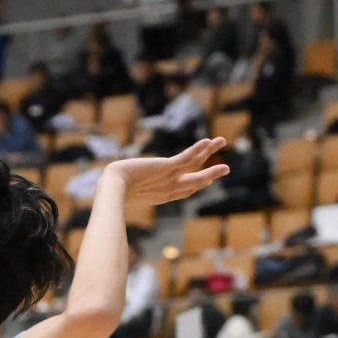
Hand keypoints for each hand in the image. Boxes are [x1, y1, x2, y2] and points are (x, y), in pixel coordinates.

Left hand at [105, 138, 228, 208]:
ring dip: (209, 153)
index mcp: (161, 195)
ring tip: (222, 141)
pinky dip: (198, 150)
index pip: (184, 190)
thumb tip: (116, 196)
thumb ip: (128, 192)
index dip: (197, 184)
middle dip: (210, 175)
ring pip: (194, 166)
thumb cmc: (113, 193)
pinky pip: (186, 158)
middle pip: (195, 181)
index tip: (207, 178)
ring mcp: (169, 178)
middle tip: (225, 168)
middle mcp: (169, 188)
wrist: (112, 189)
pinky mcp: (166, 167)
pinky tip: (208, 141)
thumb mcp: (125, 192)